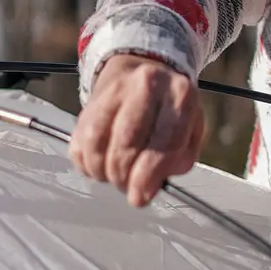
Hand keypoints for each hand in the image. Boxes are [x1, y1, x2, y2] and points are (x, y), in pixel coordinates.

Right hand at [69, 54, 204, 206]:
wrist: (144, 72)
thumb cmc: (171, 112)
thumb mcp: (190, 132)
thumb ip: (177, 161)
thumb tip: (147, 190)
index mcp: (181, 94)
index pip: (165, 142)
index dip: (149, 176)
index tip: (140, 198)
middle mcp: (147, 85)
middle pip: (127, 144)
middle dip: (124, 176)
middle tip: (127, 187)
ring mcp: (115, 89)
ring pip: (98, 144)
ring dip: (104, 172)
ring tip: (114, 176)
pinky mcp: (90, 100)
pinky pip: (80, 143)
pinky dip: (88, 164)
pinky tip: (101, 165)